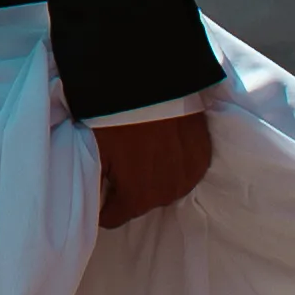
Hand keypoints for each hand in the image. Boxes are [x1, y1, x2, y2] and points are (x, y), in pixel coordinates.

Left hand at [93, 108, 212, 227]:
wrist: (152, 77)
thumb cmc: (115, 113)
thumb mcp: (94, 148)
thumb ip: (93, 182)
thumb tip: (91, 200)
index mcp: (138, 197)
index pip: (114, 218)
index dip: (102, 206)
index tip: (100, 189)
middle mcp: (167, 193)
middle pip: (141, 202)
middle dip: (129, 189)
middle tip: (120, 161)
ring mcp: (188, 176)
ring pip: (164, 188)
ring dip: (154, 177)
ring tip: (144, 151)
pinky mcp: (202, 156)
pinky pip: (185, 170)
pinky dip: (175, 163)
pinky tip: (165, 144)